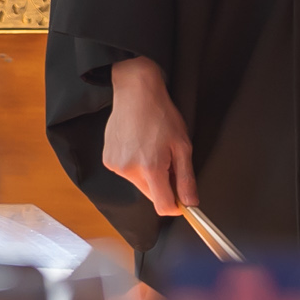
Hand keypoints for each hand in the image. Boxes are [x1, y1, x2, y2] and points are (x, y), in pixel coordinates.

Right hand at [103, 58, 195, 215]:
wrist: (136, 94)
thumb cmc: (161, 115)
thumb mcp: (182, 145)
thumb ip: (186, 178)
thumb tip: (190, 203)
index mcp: (151, 167)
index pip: (163, 206)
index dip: (176, 206)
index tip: (182, 198)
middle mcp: (130, 170)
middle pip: (151, 195)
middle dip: (163, 185)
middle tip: (169, 160)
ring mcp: (116, 166)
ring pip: (139, 184)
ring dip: (148, 174)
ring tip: (151, 149)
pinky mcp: (108, 161)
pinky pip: (127, 174)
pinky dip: (136, 166)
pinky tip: (139, 146)